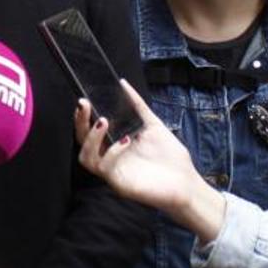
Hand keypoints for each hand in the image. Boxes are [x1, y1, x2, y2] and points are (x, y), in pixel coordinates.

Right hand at [76, 79, 226, 243]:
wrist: (187, 184)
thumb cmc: (171, 158)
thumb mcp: (153, 125)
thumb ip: (138, 106)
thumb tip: (123, 84)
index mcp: (114, 145)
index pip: (89, 131)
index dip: (82, 117)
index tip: (84, 101)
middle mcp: (109, 158)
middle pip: (81, 141)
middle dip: (80, 122)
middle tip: (85, 105)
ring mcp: (112, 172)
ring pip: (85, 157)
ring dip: (91, 137)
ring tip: (103, 122)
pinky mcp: (118, 184)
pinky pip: (105, 167)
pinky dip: (112, 151)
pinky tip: (125, 140)